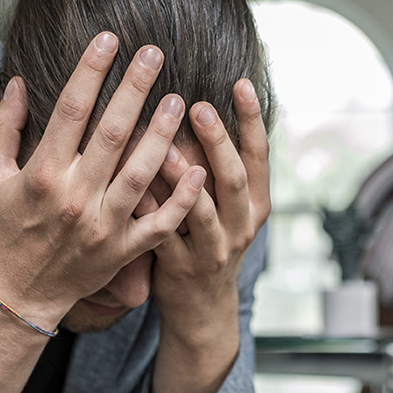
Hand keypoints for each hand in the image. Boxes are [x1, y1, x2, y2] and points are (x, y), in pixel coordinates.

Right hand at [0, 34, 204, 327]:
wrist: (21, 292)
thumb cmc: (6, 228)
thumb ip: (1, 127)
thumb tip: (9, 80)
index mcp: (41, 174)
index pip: (69, 111)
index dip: (90, 72)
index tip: (109, 39)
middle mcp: (73, 198)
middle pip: (111, 134)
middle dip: (134, 90)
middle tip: (155, 54)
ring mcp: (101, 226)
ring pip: (140, 175)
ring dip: (161, 135)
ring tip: (179, 100)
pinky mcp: (122, 251)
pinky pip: (158, 224)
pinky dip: (180, 200)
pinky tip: (199, 170)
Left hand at [139, 79, 270, 338]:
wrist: (202, 309)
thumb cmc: (209, 241)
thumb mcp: (228, 206)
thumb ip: (220, 165)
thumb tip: (199, 103)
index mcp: (255, 204)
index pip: (259, 155)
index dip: (252, 120)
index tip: (240, 83)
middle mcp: (241, 225)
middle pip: (234, 179)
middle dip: (218, 143)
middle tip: (198, 107)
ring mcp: (213, 250)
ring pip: (202, 212)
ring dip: (184, 180)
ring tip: (165, 150)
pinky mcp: (182, 269)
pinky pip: (164, 237)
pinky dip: (150, 212)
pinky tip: (133, 190)